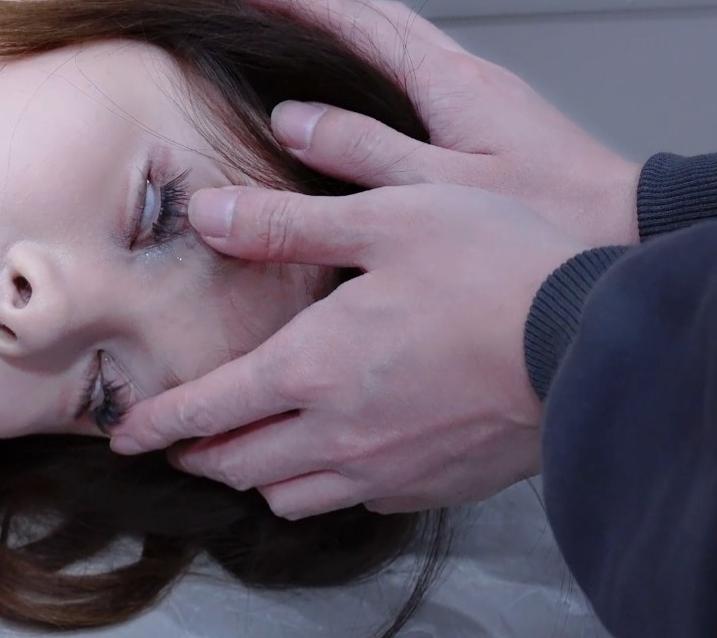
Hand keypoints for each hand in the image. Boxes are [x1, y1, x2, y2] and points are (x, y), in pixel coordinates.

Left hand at [110, 185, 585, 517]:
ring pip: (290, 495)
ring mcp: (386, 469)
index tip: (125, 433)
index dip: (157, 423)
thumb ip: (286, 224)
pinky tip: (336, 455)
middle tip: (179, 441)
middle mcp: (338, 432)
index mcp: (313, 368)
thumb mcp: (386, 218)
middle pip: (238, 465)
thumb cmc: (494, 269)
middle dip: (198, 455)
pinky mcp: (430, 486)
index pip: (208, 410)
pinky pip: (354, 503)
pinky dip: (325, 486)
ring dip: (257, 474)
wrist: (592, 342)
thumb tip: (205, 213)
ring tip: (250, 446)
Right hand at [234, 0, 641, 247]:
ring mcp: (482, 99)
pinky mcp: (494, 125)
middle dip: (321, 13)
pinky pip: (421, 80)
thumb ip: (364, 150)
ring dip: (352, 40)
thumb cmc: (549, 211)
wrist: (629, 227)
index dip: (299, 7)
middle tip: (273, 13)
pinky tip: (368, 113)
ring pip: (404, 48)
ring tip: (306, 54)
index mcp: (446, 83)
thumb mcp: (439, 186)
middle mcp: (465, 79)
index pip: (358, 25)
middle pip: (381, 23)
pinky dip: (380, 77)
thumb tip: (295, 118)